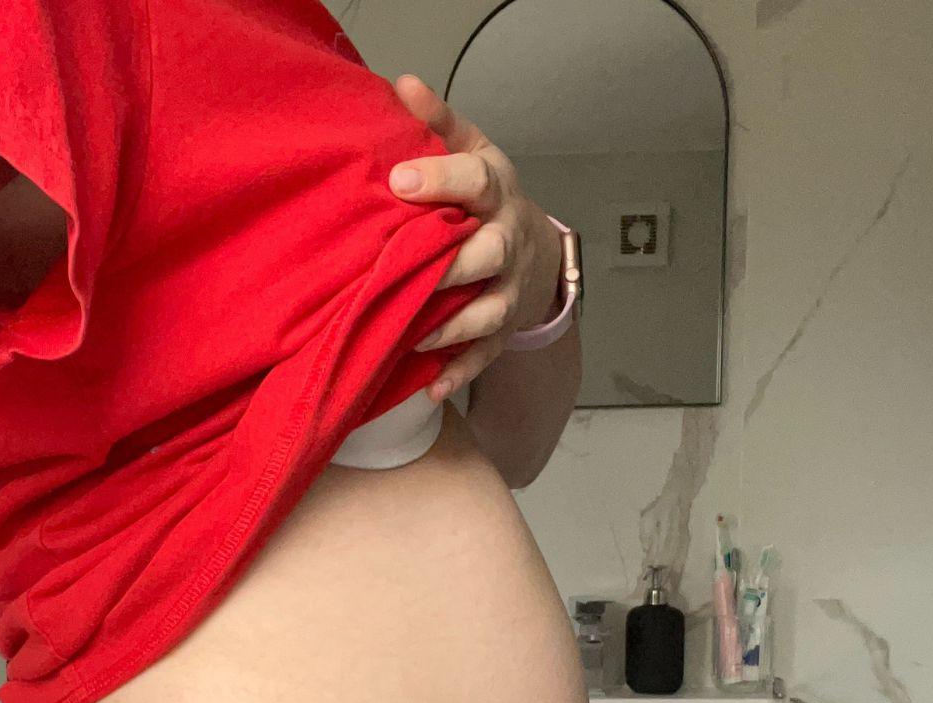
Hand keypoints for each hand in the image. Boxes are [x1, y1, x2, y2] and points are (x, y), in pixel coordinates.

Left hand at [388, 74, 562, 402]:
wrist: (531, 249)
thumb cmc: (483, 199)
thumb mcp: (469, 151)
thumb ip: (436, 123)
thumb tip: (402, 85)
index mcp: (495, 192)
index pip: (476, 182)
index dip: (442, 180)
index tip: (400, 180)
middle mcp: (507, 242)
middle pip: (489, 254)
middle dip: (452, 264)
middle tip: (408, 269)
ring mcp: (508, 290)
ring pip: (488, 311)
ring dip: (453, 326)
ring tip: (413, 337)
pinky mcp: (502, 331)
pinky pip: (484, 356)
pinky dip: (459, 373)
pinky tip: (430, 387)